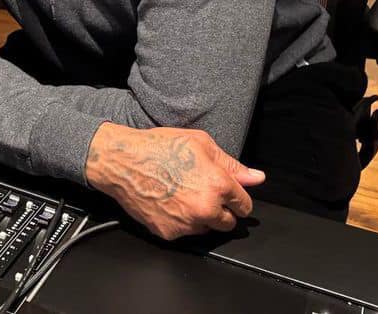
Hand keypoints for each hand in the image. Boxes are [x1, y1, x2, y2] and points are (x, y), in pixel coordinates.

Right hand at [85, 124, 264, 240]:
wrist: (121, 161)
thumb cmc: (157, 148)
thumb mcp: (200, 143)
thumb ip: (231, 164)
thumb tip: (256, 177)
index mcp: (218, 185)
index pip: (244, 205)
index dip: (235, 197)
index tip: (225, 192)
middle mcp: (206, 209)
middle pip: (229, 223)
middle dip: (220, 209)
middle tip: (199, 190)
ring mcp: (187, 224)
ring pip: (206, 229)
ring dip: (200, 217)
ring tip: (180, 194)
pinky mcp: (169, 233)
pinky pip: (184, 233)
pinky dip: (179, 221)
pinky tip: (168, 202)